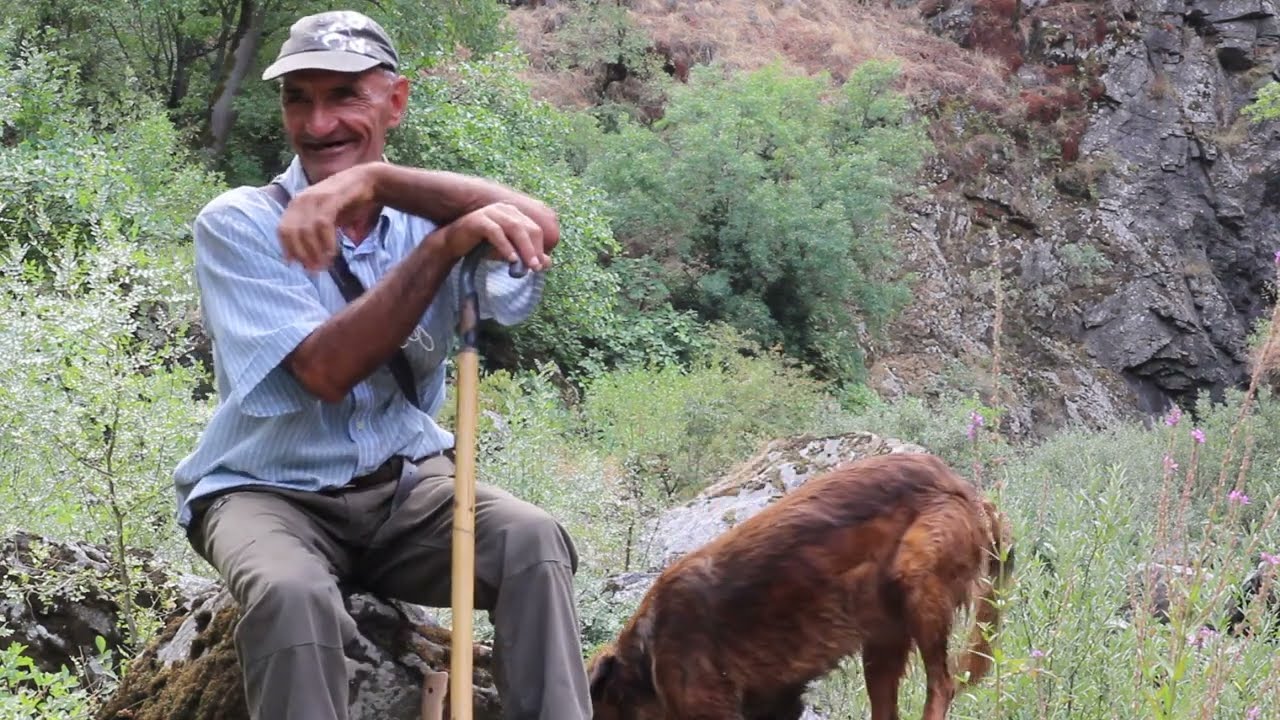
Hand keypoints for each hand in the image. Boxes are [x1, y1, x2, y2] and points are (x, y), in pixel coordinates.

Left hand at [276, 165, 376, 271]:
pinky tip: (333, 253)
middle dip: (302, 254)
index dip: (289, 250)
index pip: (282, 231)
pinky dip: (326, 242)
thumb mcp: (328, 219)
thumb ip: (316, 234)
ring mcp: (314, 198)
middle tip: (315, 270)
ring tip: (326, 264)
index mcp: (297, 205)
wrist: (368, 181)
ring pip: (304, 231)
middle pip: (290, 233)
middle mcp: (301, 200)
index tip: (299, 266)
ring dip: (314, 252)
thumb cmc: (348, 202)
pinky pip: (321, 224)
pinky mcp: (329, 198)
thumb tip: (311, 260)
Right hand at [436, 202, 551, 271]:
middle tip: (536, 268)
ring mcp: (491, 213)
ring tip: (528, 266)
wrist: (452, 244)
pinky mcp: (479, 220)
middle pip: (527, 228)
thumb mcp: (508, 252)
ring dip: (524, 249)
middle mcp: (504, 209)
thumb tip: (547, 264)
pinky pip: (496, 233)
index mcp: (514, 213)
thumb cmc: (482, 246)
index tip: (541, 266)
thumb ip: (526, 255)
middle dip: (534, 249)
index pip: (534, 229)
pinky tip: (511, 260)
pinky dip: (505, 246)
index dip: (540, 247)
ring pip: (515, 229)